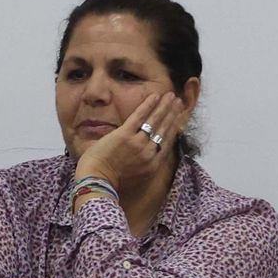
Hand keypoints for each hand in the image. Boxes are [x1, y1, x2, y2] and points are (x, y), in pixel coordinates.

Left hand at [73, 92, 187, 192]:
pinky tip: (155, 95)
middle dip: (173, 114)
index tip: (179, 118)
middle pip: (165, 129)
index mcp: (153, 165)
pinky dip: (148, 104)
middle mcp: (149, 153)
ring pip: (155, 120)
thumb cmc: (111, 181)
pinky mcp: (124, 135)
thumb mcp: (136, 176)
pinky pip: (140, 116)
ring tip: (171, 96)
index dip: (174, 128)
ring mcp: (137, 143)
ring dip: (165, 106)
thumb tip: (151, 152)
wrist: (97, 180)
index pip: (167, 142)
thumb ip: (145, 164)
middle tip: (179, 102)